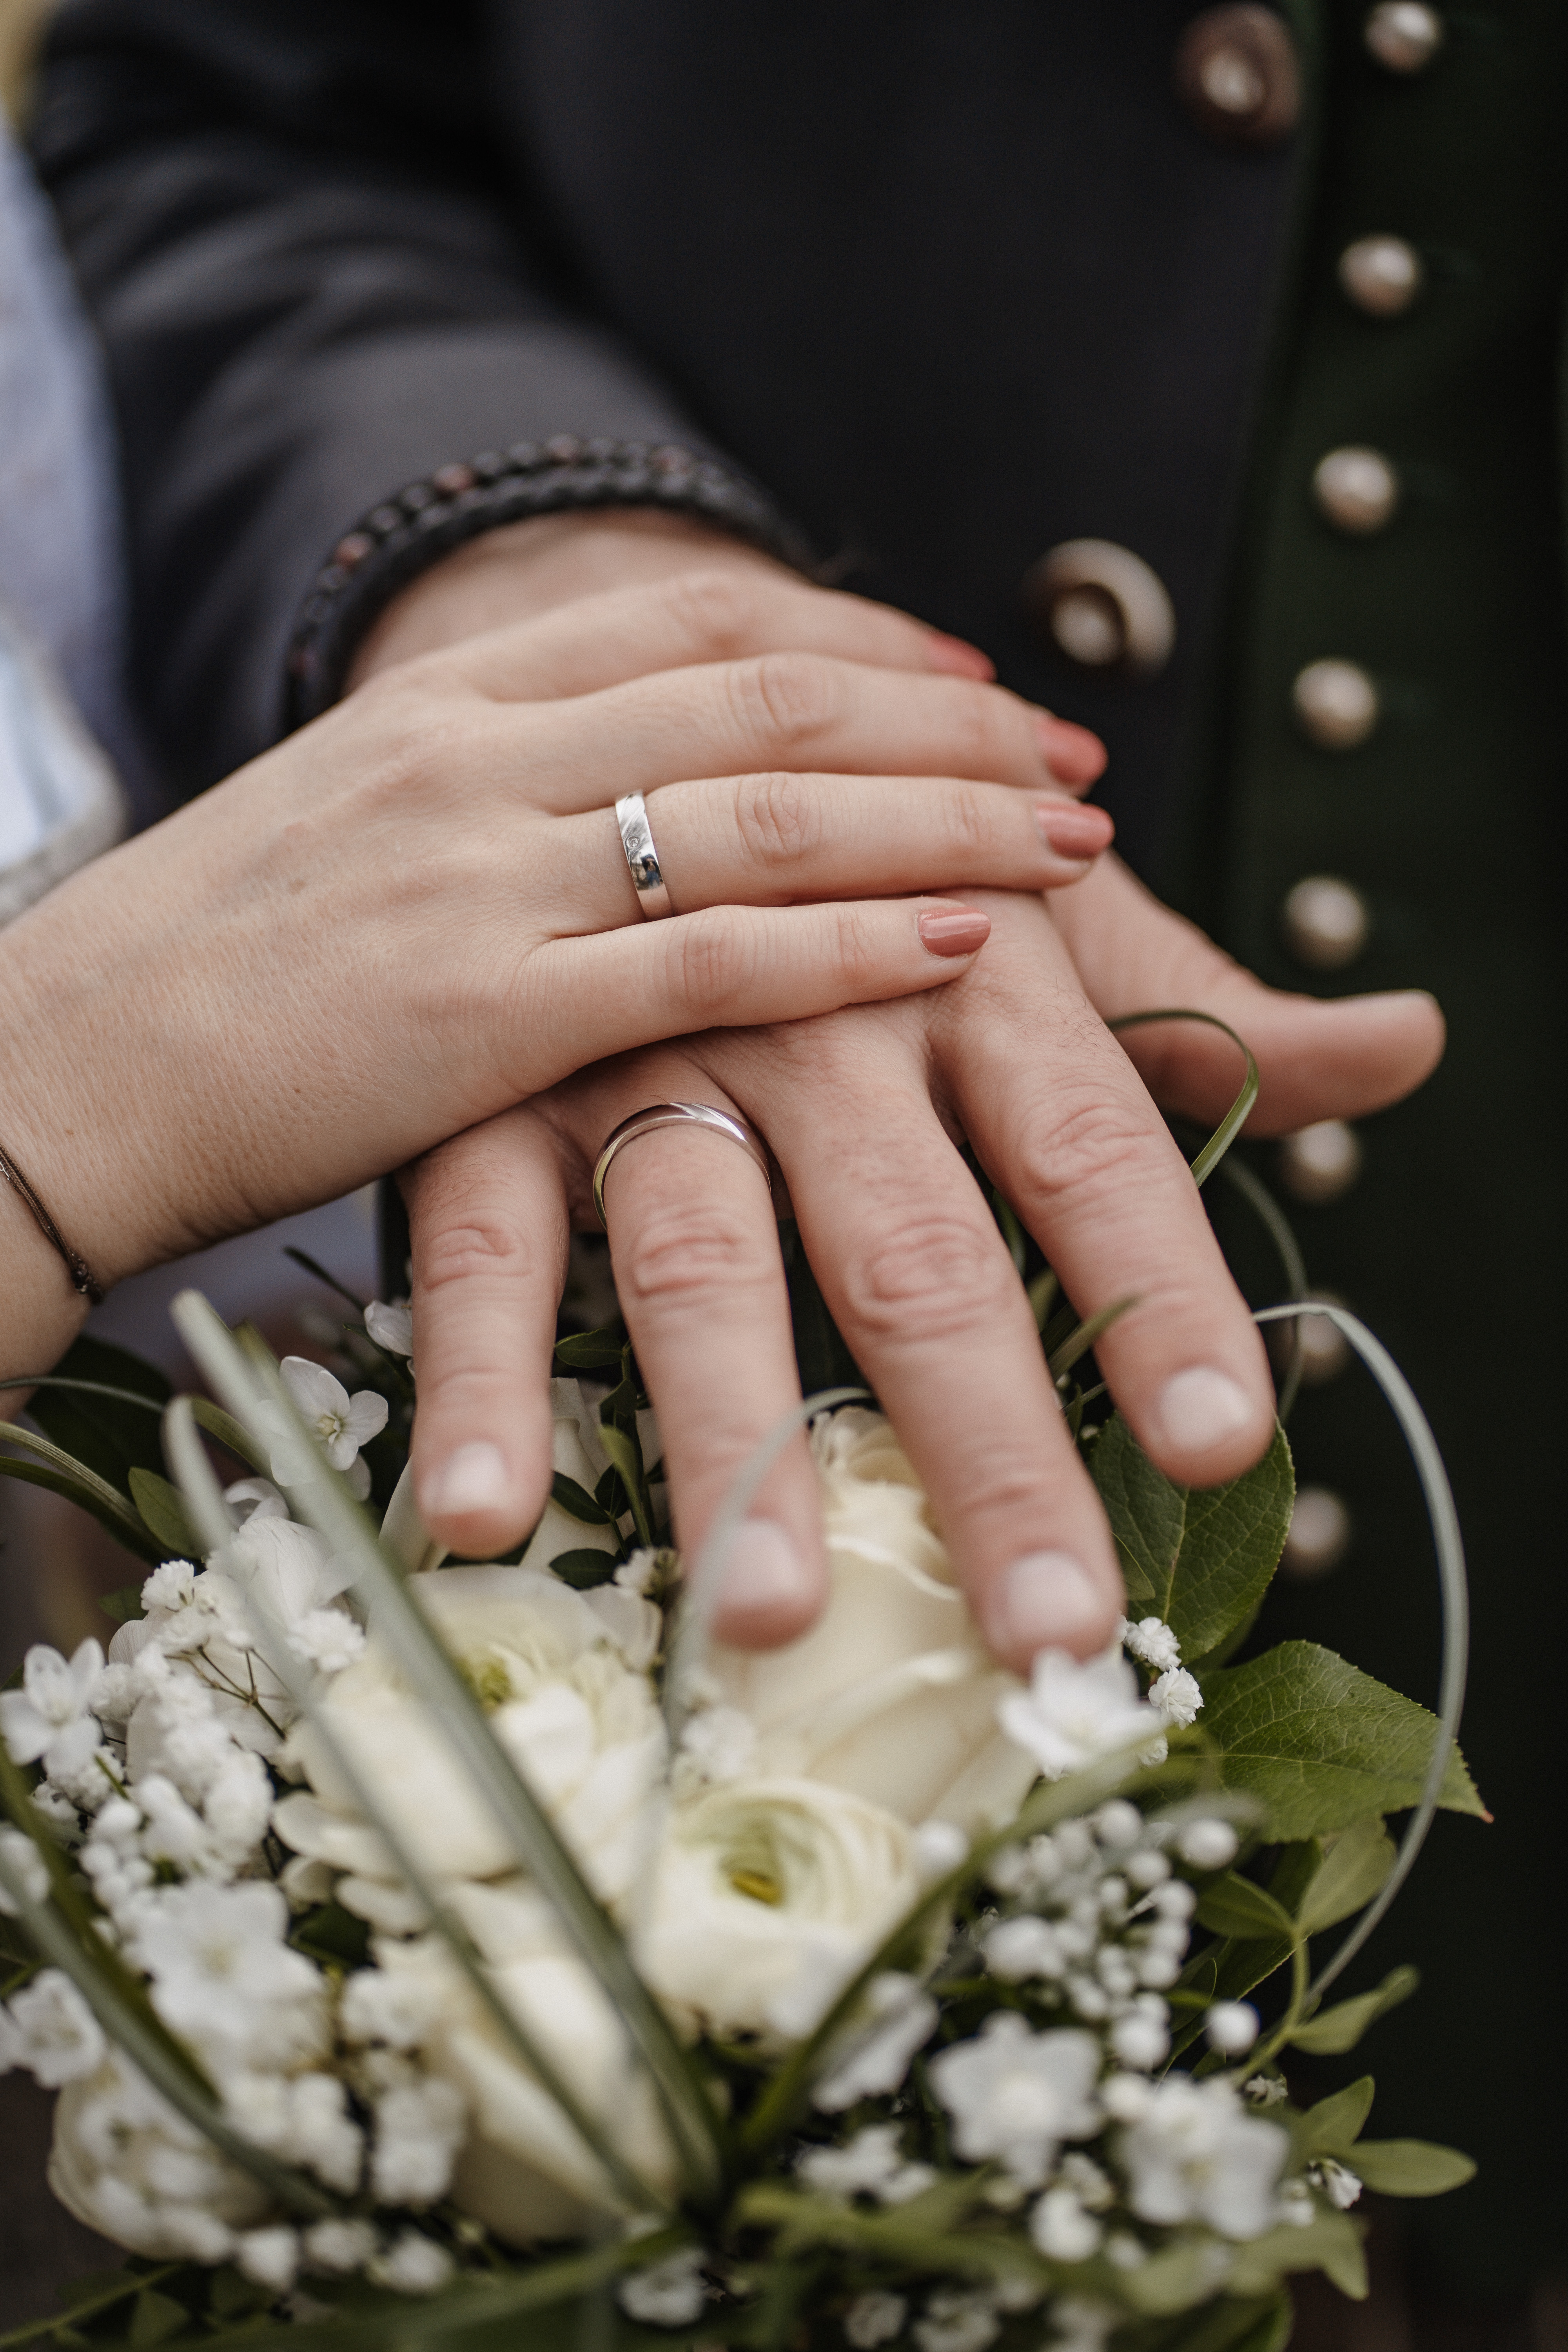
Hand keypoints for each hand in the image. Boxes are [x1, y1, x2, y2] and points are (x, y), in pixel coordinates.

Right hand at [0, 569, 1109, 1389]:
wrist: (52, 1073)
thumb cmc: (203, 975)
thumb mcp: (346, 833)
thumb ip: (484, 799)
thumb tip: (611, 804)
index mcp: (442, 703)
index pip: (697, 620)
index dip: (858, 633)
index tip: (968, 666)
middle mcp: (477, 762)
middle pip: (767, 699)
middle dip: (944, 719)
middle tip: (1068, 752)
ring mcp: (482, 882)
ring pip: (765, 815)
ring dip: (938, 820)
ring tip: (1064, 839)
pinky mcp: (481, 1018)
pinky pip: (705, 961)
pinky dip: (845, 944)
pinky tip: (956, 940)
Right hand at [402, 873, 1441, 1667]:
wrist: (622, 700)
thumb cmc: (873, 851)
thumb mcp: (1040, 913)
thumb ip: (1205, 1011)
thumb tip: (1409, 1041)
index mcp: (975, 966)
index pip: (1095, 1147)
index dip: (1160, 1294)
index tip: (1225, 1440)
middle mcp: (820, 1010)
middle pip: (915, 1247)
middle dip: (983, 1441)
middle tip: (1047, 1621)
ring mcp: (648, 1046)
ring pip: (700, 1256)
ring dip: (734, 1439)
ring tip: (766, 1618)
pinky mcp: (500, 1084)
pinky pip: (483, 1235)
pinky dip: (483, 1373)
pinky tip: (483, 1514)